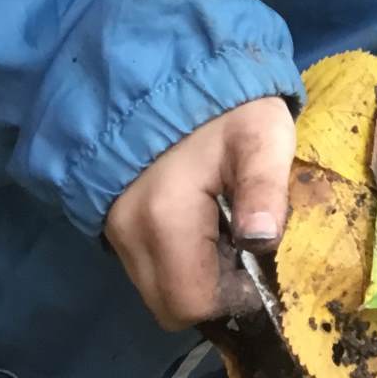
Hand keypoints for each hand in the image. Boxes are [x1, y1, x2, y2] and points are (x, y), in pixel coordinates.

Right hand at [105, 96, 294, 329]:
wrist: (178, 72)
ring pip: (155, 288)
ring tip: (223, 229)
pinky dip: (175, 260)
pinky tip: (200, 224)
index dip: (232, 297)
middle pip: (169, 305)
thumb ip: (264, 189)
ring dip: (192, 276)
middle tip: (241, 246)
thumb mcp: (262, 137)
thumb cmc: (229, 108)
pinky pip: (145, 266)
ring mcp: (114, 229)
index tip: (256, 260)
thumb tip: (261, 240)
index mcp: (165, 218)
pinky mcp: (112, 223)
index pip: (191, 303)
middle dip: (211, 291)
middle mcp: (128, 233)